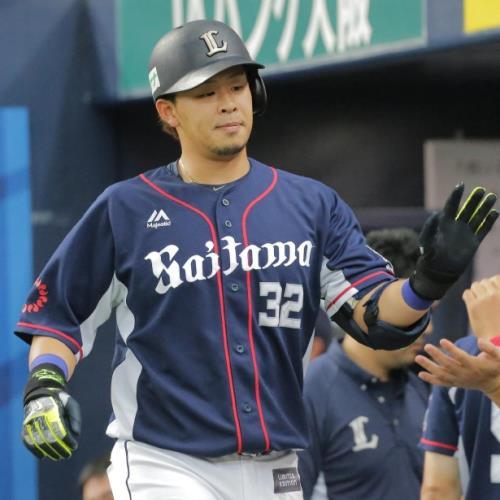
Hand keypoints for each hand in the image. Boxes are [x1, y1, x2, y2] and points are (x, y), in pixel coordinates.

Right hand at [22, 366, 80, 459]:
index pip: (61, 430)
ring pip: (39, 442)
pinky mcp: (25, 427)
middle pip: (50, 439)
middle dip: (60, 449)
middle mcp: (40, 418)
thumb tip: (76, 434)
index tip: (74, 446)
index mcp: (53, 411)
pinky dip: (34, 450)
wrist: (42, 393)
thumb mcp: (72, 404)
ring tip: (58, 457)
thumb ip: (76, 417)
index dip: (68, 440)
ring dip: (49, 452)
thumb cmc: (61, 401)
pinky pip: (28, 441)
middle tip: (67, 455)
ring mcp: (31, 423)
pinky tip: (42, 456)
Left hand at [410, 184, 497, 299]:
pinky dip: (489, 222)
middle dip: (474, 200)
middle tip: (481, 189)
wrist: (439, 270)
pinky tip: (495, 212)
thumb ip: (429, 227)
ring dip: (484, 207)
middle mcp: (456, 226)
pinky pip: (483, 229)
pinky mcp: (474, 242)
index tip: (461, 185)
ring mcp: (466, 233)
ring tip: (492, 196)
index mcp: (444, 224)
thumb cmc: (429, 255)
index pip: (451, 206)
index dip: (456, 196)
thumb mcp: (425, 240)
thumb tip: (436, 214)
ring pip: (477, 217)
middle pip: (467, 209)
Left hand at [415, 338, 499, 396]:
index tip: (442, 340)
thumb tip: (480, 340)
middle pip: (448, 365)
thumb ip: (491, 348)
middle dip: (436, 356)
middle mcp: (465, 374)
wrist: (493, 384)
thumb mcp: (499, 357)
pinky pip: (442, 383)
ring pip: (442, 374)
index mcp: (474, 366)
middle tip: (426, 346)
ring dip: (429, 367)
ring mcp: (459, 380)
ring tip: (417, 358)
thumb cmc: (496, 366)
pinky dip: (431, 380)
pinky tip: (420, 374)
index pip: (461, 357)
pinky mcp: (455, 383)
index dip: (451, 349)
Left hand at [462, 275, 499, 339]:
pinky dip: (468, 296)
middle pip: (484, 282)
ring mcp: (484, 300)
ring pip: (475, 286)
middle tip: (483, 296)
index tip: (490, 289)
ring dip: (475, 291)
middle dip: (483, 287)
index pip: (496, 278)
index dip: (492, 283)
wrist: (498, 339)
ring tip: (477, 299)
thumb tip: (494, 280)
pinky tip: (471, 302)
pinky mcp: (473, 306)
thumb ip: (499, 295)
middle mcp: (495, 295)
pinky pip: (467, 293)